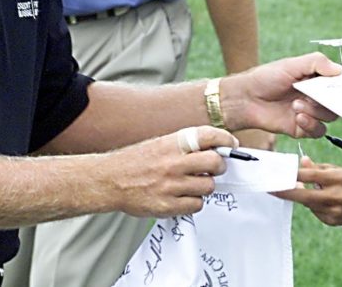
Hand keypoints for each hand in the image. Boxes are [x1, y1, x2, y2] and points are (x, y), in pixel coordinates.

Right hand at [109, 126, 236, 217]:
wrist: (109, 180)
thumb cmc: (135, 162)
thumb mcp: (160, 144)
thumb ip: (185, 146)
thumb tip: (215, 149)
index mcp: (173, 143)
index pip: (209, 136)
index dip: (225, 140)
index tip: (231, 146)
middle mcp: (174, 162)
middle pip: (215, 163)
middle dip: (220, 166)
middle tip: (214, 168)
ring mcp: (171, 185)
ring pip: (208, 186)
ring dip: (205, 186)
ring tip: (192, 184)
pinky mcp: (168, 205)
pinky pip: (197, 205)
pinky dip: (194, 202)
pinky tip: (183, 196)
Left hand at [220, 53, 340, 137]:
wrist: (245, 99)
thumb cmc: (265, 78)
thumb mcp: (291, 64)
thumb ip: (317, 63)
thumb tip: (340, 70)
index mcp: (315, 79)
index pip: (339, 82)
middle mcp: (315, 96)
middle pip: (338, 102)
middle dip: (331, 101)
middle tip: (319, 97)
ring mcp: (310, 112)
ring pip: (329, 117)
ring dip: (317, 112)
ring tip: (296, 105)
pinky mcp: (301, 127)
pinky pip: (318, 131)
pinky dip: (311, 125)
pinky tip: (298, 117)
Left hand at [274, 157, 341, 225]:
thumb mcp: (336, 169)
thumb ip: (316, 168)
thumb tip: (300, 163)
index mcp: (337, 178)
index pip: (309, 176)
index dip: (291, 175)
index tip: (277, 174)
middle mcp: (336, 196)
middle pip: (303, 196)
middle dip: (285, 192)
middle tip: (270, 189)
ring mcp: (334, 211)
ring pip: (308, 203)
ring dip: (302, 196)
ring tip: (306, 189)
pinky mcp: (332, 221)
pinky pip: (315, 211)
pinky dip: (313, 205)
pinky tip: (321, 200)